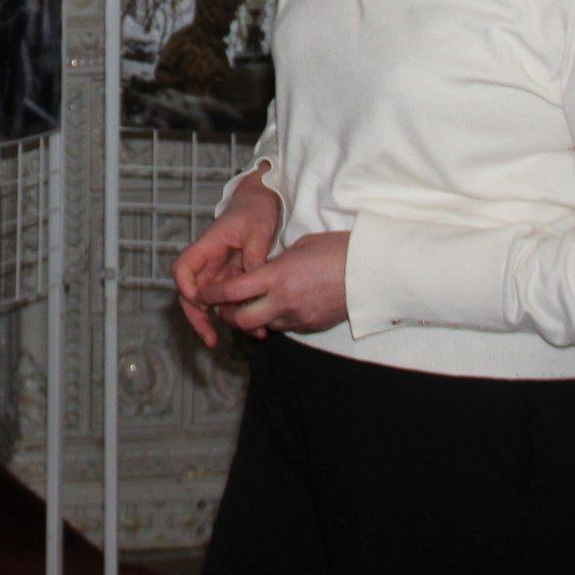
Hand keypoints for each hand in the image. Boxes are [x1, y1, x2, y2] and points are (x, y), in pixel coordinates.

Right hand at [171, 177, 281, 349]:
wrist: (264, 200)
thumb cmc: (256, 209)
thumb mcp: (259, 231)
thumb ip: (255, 257)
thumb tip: (253, 281)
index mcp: (207, 247)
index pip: (182, 270)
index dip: (185, 289)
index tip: (198, 302)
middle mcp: (208, 262)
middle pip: (190, 294)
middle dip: (197, 319)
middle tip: (210, 340)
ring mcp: (219, 271)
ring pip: (209, 301)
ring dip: (220, 320)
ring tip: (245, 335)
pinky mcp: (232, 277)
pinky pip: (228, 299)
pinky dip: (236, 313)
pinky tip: (254, 326)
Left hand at [193, 230, 350, 338]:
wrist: (372, 271)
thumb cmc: (337, 250)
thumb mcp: (298, 246)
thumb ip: (275, 262)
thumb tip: (263, 270)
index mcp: (277, 277)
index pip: (232, 292)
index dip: (212, 294)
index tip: (202, 292)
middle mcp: (284, 302)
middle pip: (242, 322)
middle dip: (228, 316)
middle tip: (223, 307)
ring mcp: (299, 318)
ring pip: (264, 327)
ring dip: (254, 319)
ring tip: (254, 305)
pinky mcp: (312, 326)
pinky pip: (286, 327)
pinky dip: (278, 319)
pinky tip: (283, 305)